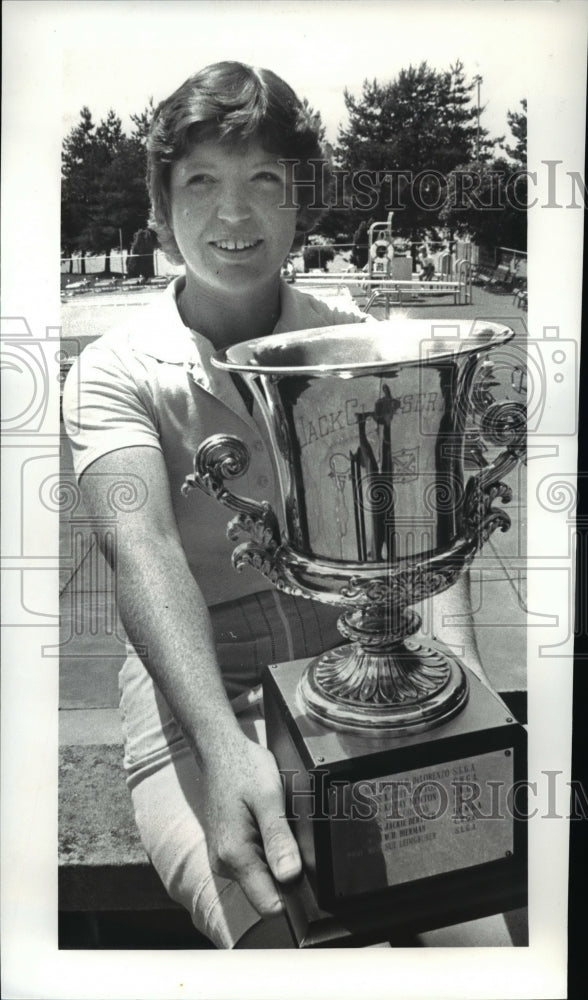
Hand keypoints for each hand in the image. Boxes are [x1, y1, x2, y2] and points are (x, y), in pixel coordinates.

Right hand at [202, 733, 301, 916]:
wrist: (219, 751)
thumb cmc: (243, 768)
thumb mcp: (269, 798)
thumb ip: (278, 839)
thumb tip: (290, 877)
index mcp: (234, 855)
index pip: (269, 904)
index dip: (292, 895)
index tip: (305, 873)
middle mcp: (224, 864)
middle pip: (267, 892)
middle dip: (285, 873)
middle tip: (290, 835)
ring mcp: (223, 858)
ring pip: (261, 878)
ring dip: (276, 859)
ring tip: (278, 825)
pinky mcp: (227, 850)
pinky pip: (254, 864)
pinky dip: (266, 850)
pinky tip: (268, 825)